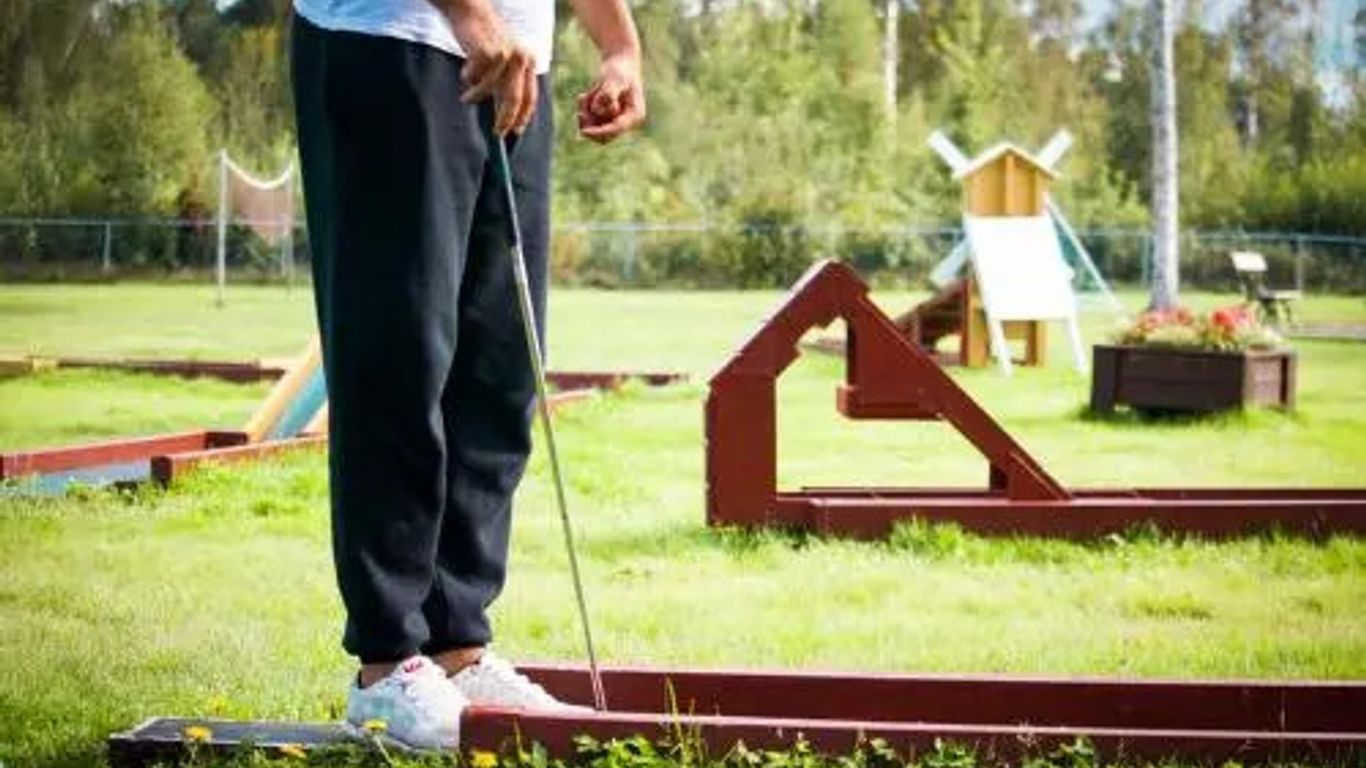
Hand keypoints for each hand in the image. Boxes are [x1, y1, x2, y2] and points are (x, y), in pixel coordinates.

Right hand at [447, 4, 537, 134]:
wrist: (470, 10)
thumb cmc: (483, 38)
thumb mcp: (500, 62)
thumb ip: (505, 84)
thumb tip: (504, 116)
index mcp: (528, 61)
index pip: (530, 96)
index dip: (523, 117)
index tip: (515, 131)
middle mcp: (521, 58)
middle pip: (516, 99)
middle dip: (505, 119)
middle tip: (497, 133)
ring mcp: (506, 55)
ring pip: (491, 91)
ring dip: (476, 97)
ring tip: (466, 98)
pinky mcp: (489, 53)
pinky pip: (476, 80)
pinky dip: (468, 81)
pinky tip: (464, 73)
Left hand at [576, 52, 644, 142]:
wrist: (619, 61)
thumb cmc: (620, 69)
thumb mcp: (615, 78)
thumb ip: (610, 92)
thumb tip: (605, 107)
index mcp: (635, 115)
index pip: (616, 129)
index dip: (599, 132)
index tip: (584, 131)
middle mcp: (627, 121)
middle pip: (604, 136)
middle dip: (590, 122)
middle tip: (580, 106)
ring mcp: (615, 121)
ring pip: (594, 127)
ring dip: (585, 111)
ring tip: (584, 94)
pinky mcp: (605, 118)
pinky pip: (589, 121)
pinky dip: (583, 109)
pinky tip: (583, 95)